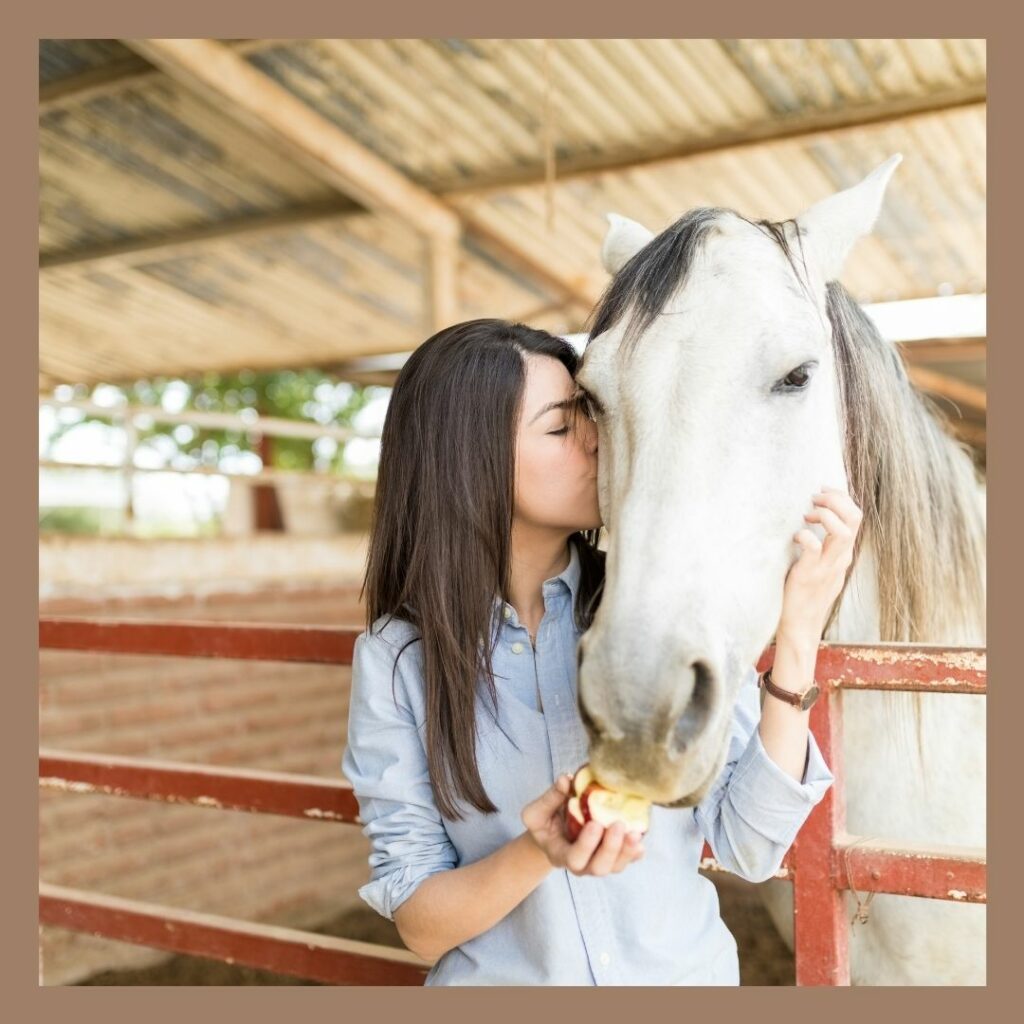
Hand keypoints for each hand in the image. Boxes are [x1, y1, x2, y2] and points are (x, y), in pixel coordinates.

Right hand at [521, 774, 645, 876]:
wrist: (553, 835)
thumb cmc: (545, 824)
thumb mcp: (537, 813)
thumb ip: (550, 798)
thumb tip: (566, 779)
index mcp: (561, 855)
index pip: (575, 858)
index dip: (586, 845)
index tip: (594, 823)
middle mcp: (582, 865)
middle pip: (599, 867)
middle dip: (611, 848)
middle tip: (618, 825)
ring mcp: (598, 863)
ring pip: (615, 866)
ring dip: (627, 851)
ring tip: (635, 832)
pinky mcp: (612, 857)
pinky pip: (626, 860)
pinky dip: (635, 853)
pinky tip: (641, 841)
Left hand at [779, 486, 863, 644]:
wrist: (799, 625)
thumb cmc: (805, 593)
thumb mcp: (822, 566)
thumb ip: (825, 546)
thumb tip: (814, 520)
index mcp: (844, 554)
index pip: (856, 517)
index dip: (842, 497)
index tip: (823, 491)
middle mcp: (840, 559)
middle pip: (855, 518)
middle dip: (837, 499)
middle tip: (815, 497)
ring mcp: (827, 568)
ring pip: (843, 532)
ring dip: (825, 515)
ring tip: (807, 514)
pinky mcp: (809, 576)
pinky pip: (814, 548)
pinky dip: (805, 536)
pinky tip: (794, 537)